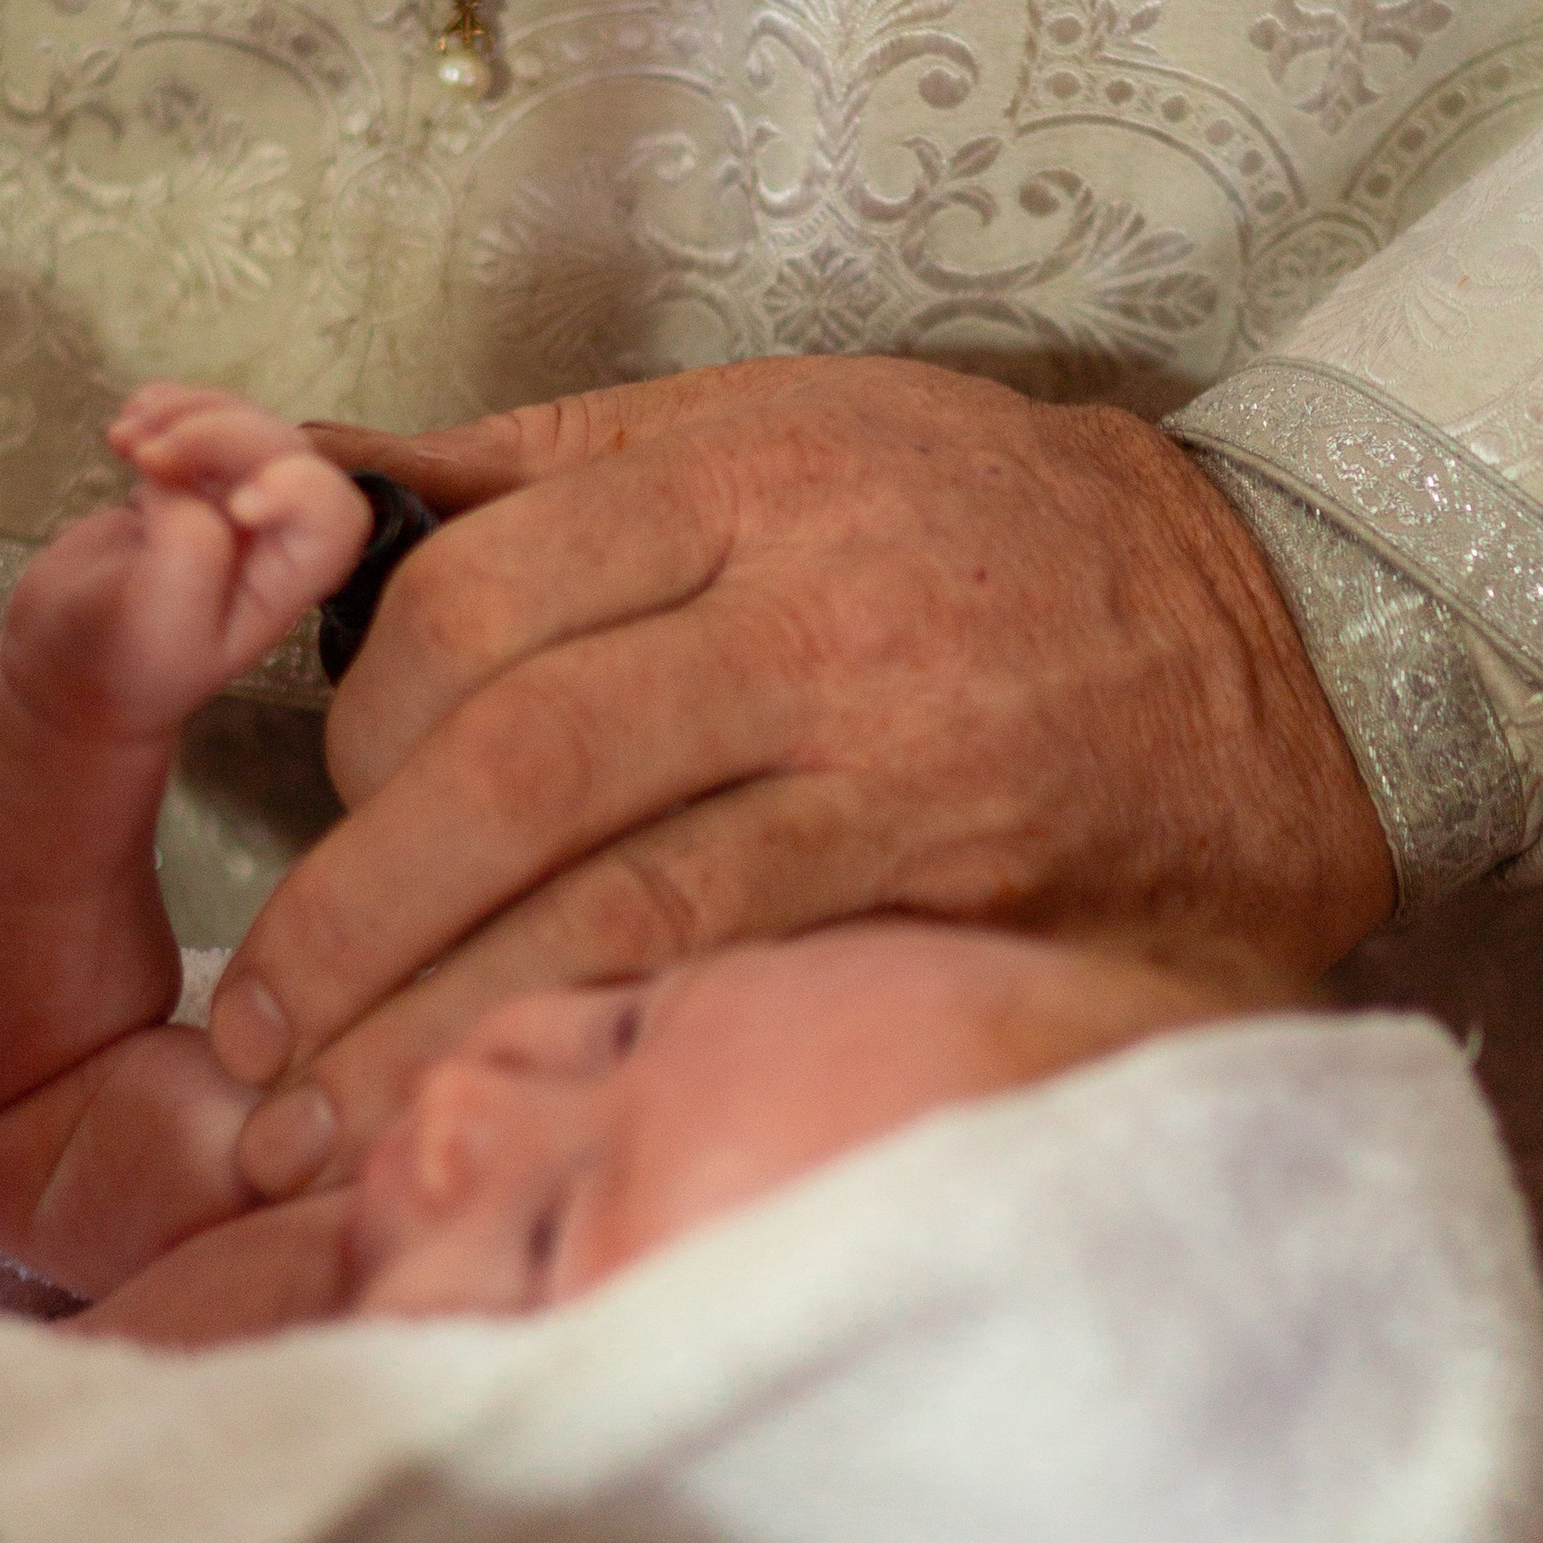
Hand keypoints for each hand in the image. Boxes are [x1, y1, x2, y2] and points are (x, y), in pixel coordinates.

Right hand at [0, 385, 371, 740]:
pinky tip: (123, 429)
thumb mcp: (155, 625)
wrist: (60, 665)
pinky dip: (165, 406)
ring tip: (124, 437)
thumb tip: (184, 484)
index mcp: (284, 585)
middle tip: (146, 453)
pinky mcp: (187, 481)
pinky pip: (199, 418)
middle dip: (221, 435)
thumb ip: (188, 552)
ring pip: (243, 424)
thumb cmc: (115, 663)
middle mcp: (270, 540)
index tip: (235, 506)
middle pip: (285, 453)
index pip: (335, 517)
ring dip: (188, 412)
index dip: (300, 491)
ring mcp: (229, 504)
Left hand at [206, 355, 1393, 1192]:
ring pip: (594, 876)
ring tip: (310, 1112)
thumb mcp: (777, 431)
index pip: (471, 593)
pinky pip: (720, 958)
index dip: (354, 719)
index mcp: (735, 467)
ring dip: (427, 1006)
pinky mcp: (942, 868)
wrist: (1282, 634)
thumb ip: (542, 471)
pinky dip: (585, 1031)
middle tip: (261, 1020)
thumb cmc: (986, 531)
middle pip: (507, 744)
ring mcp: (877, 738)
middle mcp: (799, 593)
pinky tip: (496, 1098)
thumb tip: (273, 466)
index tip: (315, 808)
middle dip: (357, 901)